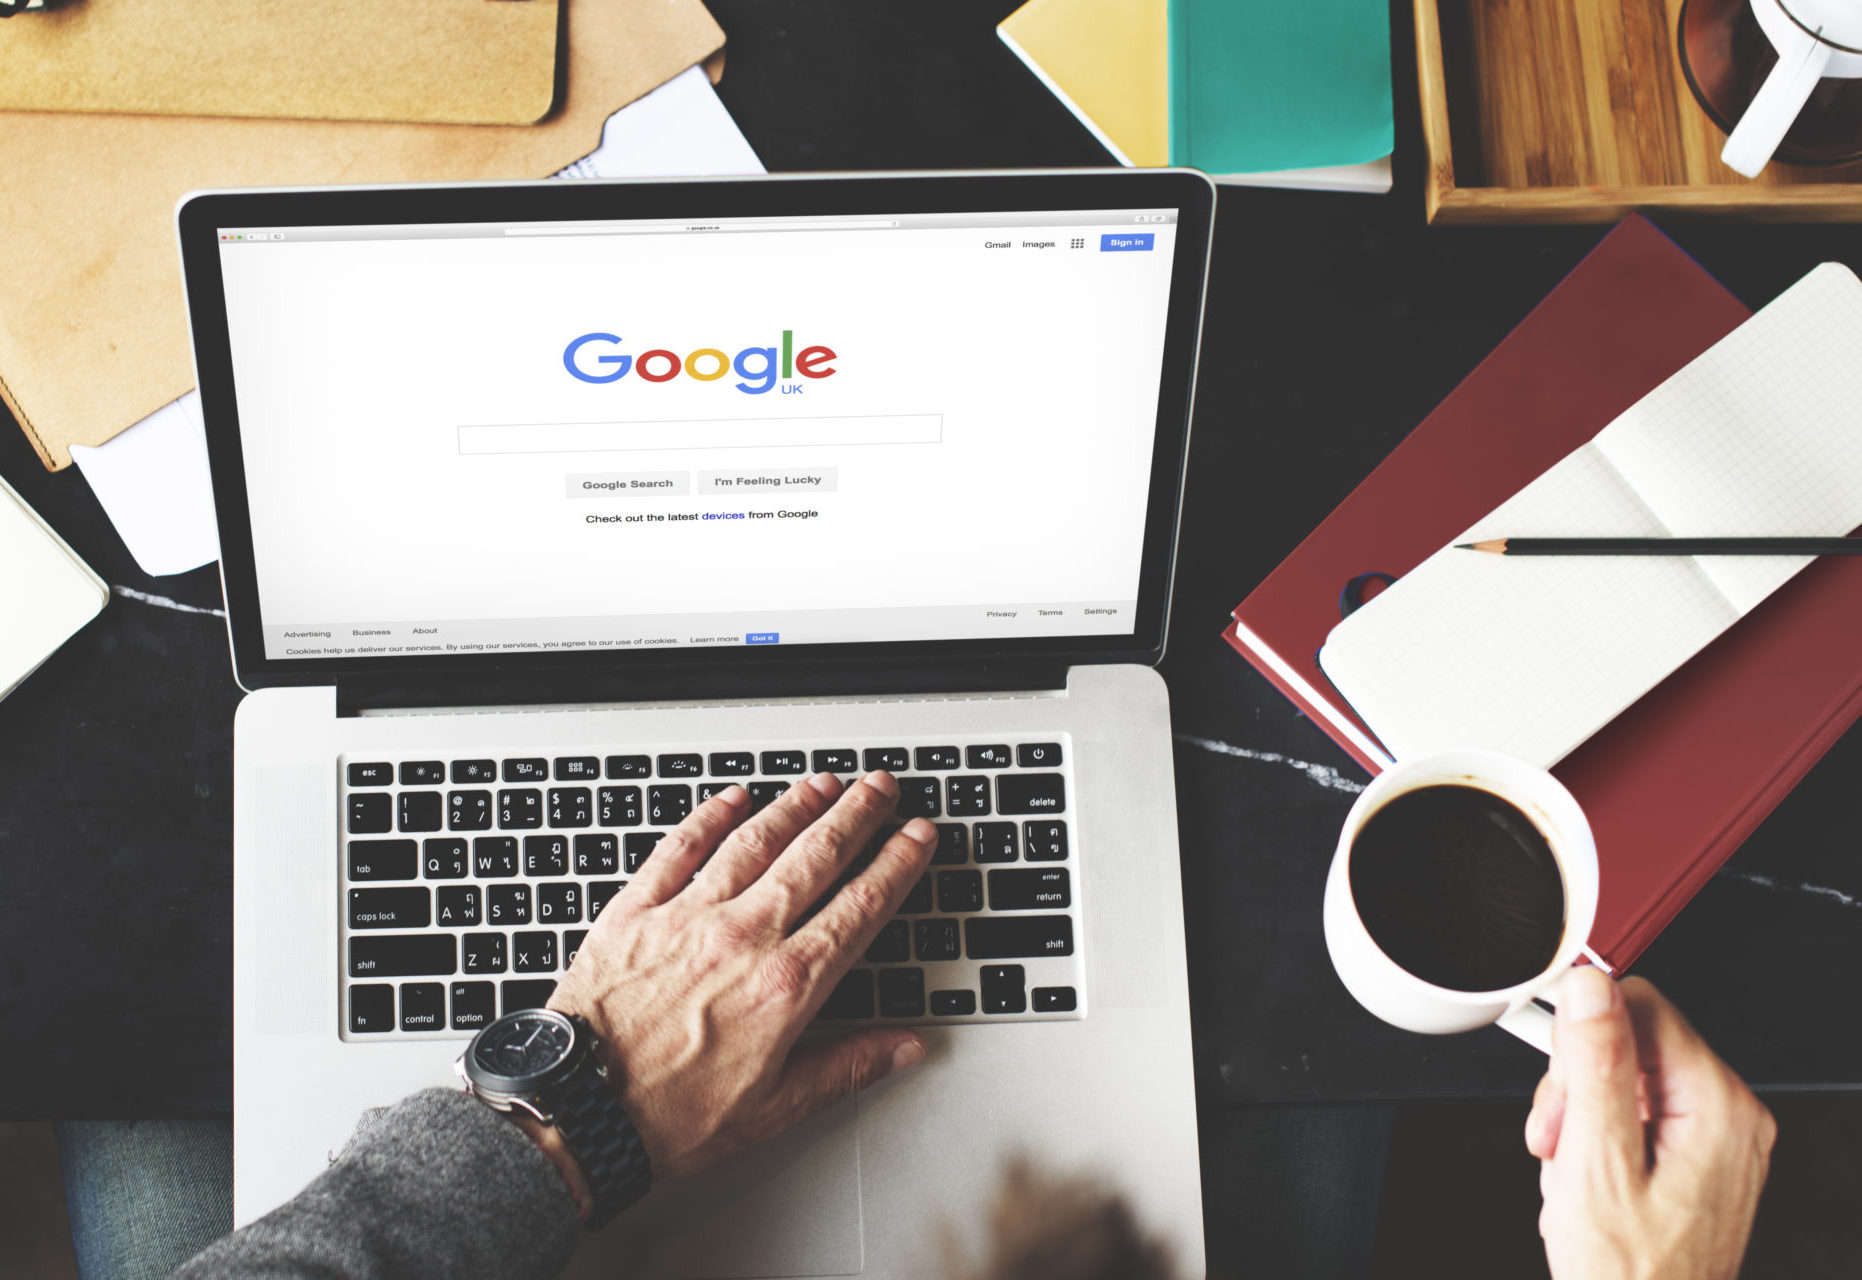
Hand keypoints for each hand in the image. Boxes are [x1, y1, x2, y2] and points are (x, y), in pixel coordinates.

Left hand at [534, 769, 934, 1204]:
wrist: (577, 1111)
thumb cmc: (668, 1117)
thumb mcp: (776, 1107)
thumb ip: (847, 1067)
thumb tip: (904, 1047)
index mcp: (785, 985)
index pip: (860, 906)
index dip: (897, 863)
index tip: (917, 836)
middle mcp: (742, 937)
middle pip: (815, 856)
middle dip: (857, 814)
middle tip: (881, 786)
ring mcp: (687, 916)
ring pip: (755, 840)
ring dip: (796, 805)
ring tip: (823, 783)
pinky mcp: (635, 909)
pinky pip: (680, 846)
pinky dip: (709, 815)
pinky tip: (733, 797)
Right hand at [1524, 968, 1774, 1279]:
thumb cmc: (1629, 1275)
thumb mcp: (1596, 1163)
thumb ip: (1594, 1067)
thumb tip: (1589, 988)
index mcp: (1718, 1106)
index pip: (1641, 1004)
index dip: (1581, 1033)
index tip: (1554, 1071)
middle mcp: (1730, 1114)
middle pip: (1631, 1039)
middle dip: (1576, 1083)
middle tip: (1558, 1134)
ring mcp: (1717, 1137)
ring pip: (1626, 1074)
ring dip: (1580, 1112)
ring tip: (1569, 1165)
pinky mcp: (1697, 1155)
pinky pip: (1637, 1110)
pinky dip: (1597, 1135)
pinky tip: (1585, 1172)